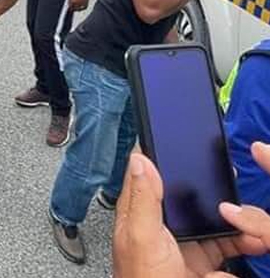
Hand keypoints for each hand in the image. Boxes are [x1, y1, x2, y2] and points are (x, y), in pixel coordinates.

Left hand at [113, 148, 269, 277]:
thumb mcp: (142, 237)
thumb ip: (144, 199)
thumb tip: (140, 158)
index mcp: (141, 212)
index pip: (149, 173)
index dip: (163, 152)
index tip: (180, 133)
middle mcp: (164, 223)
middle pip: (191, 191)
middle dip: (213, 186)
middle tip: (229, 175)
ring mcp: (188, 242)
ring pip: (218, 216)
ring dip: (238, 217)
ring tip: (249, 220)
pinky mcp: (209, 260)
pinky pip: (234, 242)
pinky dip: (248, 240)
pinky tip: (255, 241)